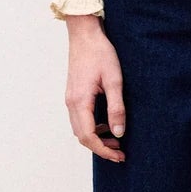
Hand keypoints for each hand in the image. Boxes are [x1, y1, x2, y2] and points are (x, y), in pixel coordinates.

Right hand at [63, 14, 125, 160]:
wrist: (85, 35)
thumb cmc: (100, 53)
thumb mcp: (114, 80)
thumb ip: (116, 108)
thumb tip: (118, 132)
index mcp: (80, 101)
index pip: (88, 136)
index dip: (103, 150)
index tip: (119, 156)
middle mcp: (71, 103)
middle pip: (82, 137)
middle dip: (100, 148)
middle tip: (120, 153)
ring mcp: (70, 99)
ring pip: (80, 129)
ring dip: (96, 139)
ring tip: (116, 141)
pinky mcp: (73, 95)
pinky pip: (80, 119)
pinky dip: (92, 128)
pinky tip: (107, 125)